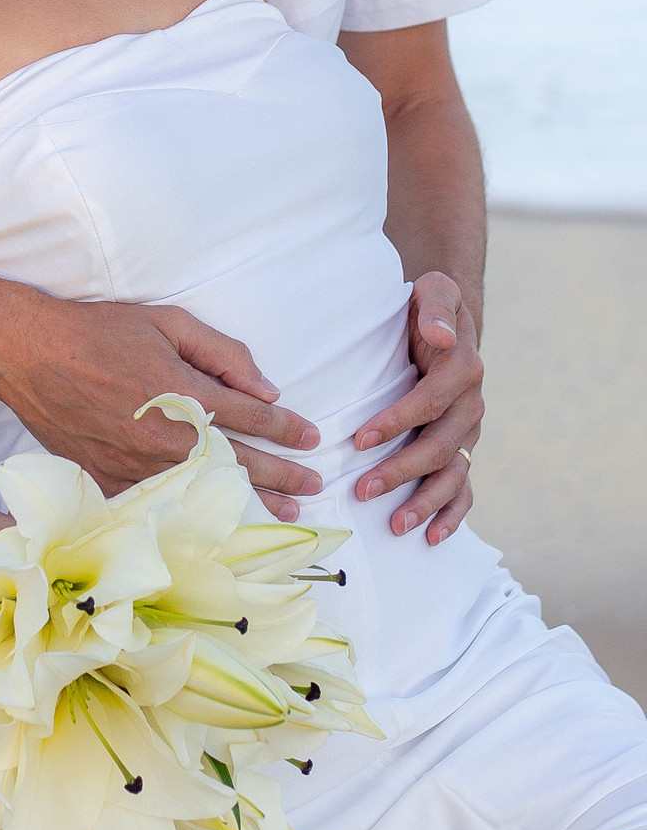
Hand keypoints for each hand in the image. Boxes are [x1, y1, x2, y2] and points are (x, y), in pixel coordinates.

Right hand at [0, 293, 320, 518]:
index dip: (287, 429)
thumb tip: (265, 389)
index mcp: (184, 392)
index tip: (312, 438)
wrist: (31, 355)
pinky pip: (161, 503)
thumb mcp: (167, 322)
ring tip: (287, 512)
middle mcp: (166, 436)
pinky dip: (194, 514)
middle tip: (315, 484)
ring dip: (253, 501)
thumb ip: (222, 354)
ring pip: (208, 489)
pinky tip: (220, 523)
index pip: (252, 417)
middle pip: (240, 461)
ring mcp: (138, 464)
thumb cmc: (100, 331)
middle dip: (284, 474)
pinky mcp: (110, 480)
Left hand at [353, 272, 482, 544]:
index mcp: (462, 369)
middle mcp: (471, 405)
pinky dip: (453, 515)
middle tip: (362, 489)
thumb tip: (440, 335)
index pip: (428, 403)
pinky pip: (464, 488)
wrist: (444, 321)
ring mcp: (469, 431)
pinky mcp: (463, 447)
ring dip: (425, 502)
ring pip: (452, 475)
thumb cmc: (427, 306)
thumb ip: (436, 308)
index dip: (396, 423)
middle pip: (438, 447)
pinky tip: (433, 538)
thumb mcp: (433, 291)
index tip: (359, 439)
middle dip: (401, 471)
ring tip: (395, 525)